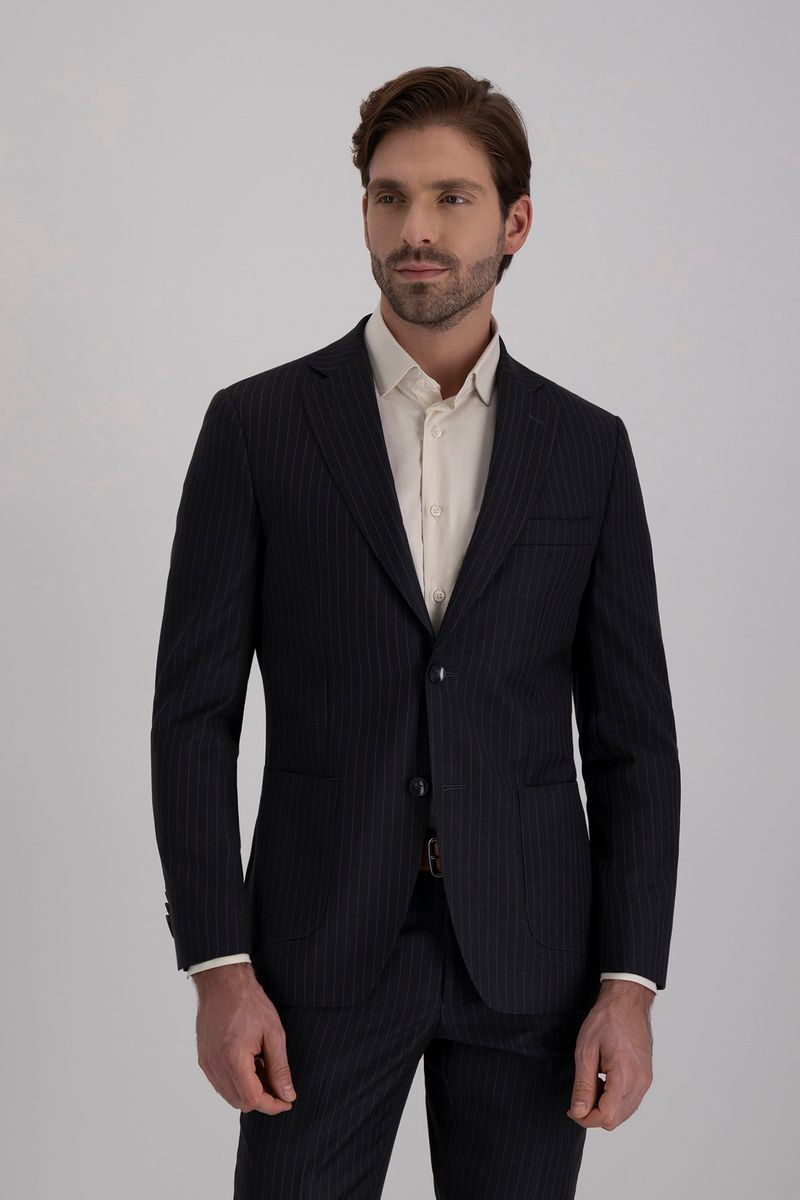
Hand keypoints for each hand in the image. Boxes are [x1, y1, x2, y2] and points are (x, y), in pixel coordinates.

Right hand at [192, 962, 296, 1114]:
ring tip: (264, 1067)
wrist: (223, 982)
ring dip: (249, 1091)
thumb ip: (280, 1068)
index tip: (287, 1101)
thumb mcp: (274, 1034)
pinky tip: (250, 1063)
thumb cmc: (250, 1003)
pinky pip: (221, 1083)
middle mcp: (216, 1066)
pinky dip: (237, 1082)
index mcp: (234, 1059)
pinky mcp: (203, 1059)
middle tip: (278, 1081)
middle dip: (262, 1098)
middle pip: (241, 1102)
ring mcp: (207, 1063)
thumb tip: (287, 1095)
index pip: (253, 1099)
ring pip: (230, 1095)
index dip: (273, 1105)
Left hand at [566, 979, 653, 1129]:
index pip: (606, 1117)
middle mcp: (640, 1084)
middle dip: (594, 1114)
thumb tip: (579, 1112)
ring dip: (604, 1107)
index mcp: (625, 1077)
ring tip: (591, 1083)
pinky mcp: (646, 1077)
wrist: (627, 1000)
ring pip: (623, 1113)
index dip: (585, 1118)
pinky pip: (630, 1101)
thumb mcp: (586, 1051)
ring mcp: (645, 1081)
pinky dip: (615, 1099)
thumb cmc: (606, 1020)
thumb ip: (583, 1086)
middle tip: (579, 1096)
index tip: (572, 1109)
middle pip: (615, 1120)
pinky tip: (604, 1080)